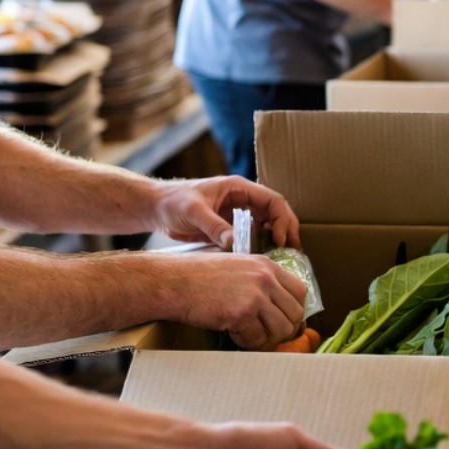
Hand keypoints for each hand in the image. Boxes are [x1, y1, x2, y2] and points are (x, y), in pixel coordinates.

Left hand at [151, 176, 300, 250]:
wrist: (155, 209)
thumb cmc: (173, 202)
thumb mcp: (194, 212)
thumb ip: (215, 226)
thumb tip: (236, 244)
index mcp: (239, 188)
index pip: (273, 200)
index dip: (283, 219)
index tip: (281, 240)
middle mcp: (243, 200)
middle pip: (276, 213)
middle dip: (287, 230)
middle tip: (293, 251)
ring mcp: (239, 214)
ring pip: (268, 225)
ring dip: (277, 240)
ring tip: (284, 258)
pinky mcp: (231, 228)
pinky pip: (254, 236)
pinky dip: (262, 247)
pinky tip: (264, 260)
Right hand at [163, 252, 306, 349]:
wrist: (174, 282)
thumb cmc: (199, 276)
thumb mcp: (237, 266)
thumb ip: (259, 280)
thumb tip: (278, 304)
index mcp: (266, 265)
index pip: (300, 291)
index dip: (294, 309)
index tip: (283, 318)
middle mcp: (265, 278)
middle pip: (295, 313)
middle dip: (284, 328)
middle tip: (267, 333)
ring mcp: (255, 296)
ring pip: (281, 329)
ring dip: (267, 338)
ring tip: (249, 334)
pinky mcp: (242, 314)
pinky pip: (258, 339)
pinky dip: (248, 342)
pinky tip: (234, 334)